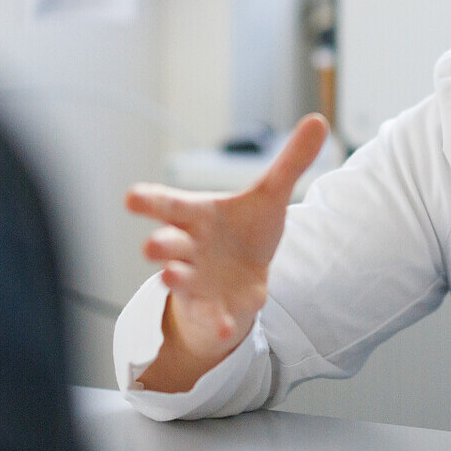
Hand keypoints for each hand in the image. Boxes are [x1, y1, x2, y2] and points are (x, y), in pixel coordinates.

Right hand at [126, 115, 328, 379]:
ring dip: (173, 278)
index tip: (131, 198)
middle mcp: (188, 248)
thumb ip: (290, 162)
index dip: (149, 201)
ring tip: (169, 276)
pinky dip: (218, 323)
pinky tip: (226, 329)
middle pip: (166, 243)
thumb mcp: (269, 196)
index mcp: (196, 215)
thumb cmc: (244, 232)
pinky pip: (212, 317)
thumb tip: (318, 120)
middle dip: (158, 244)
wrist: (242, 280)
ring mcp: (196, 280)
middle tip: (152, 245)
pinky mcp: (213, 308)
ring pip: (178, 280)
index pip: (167, 204)